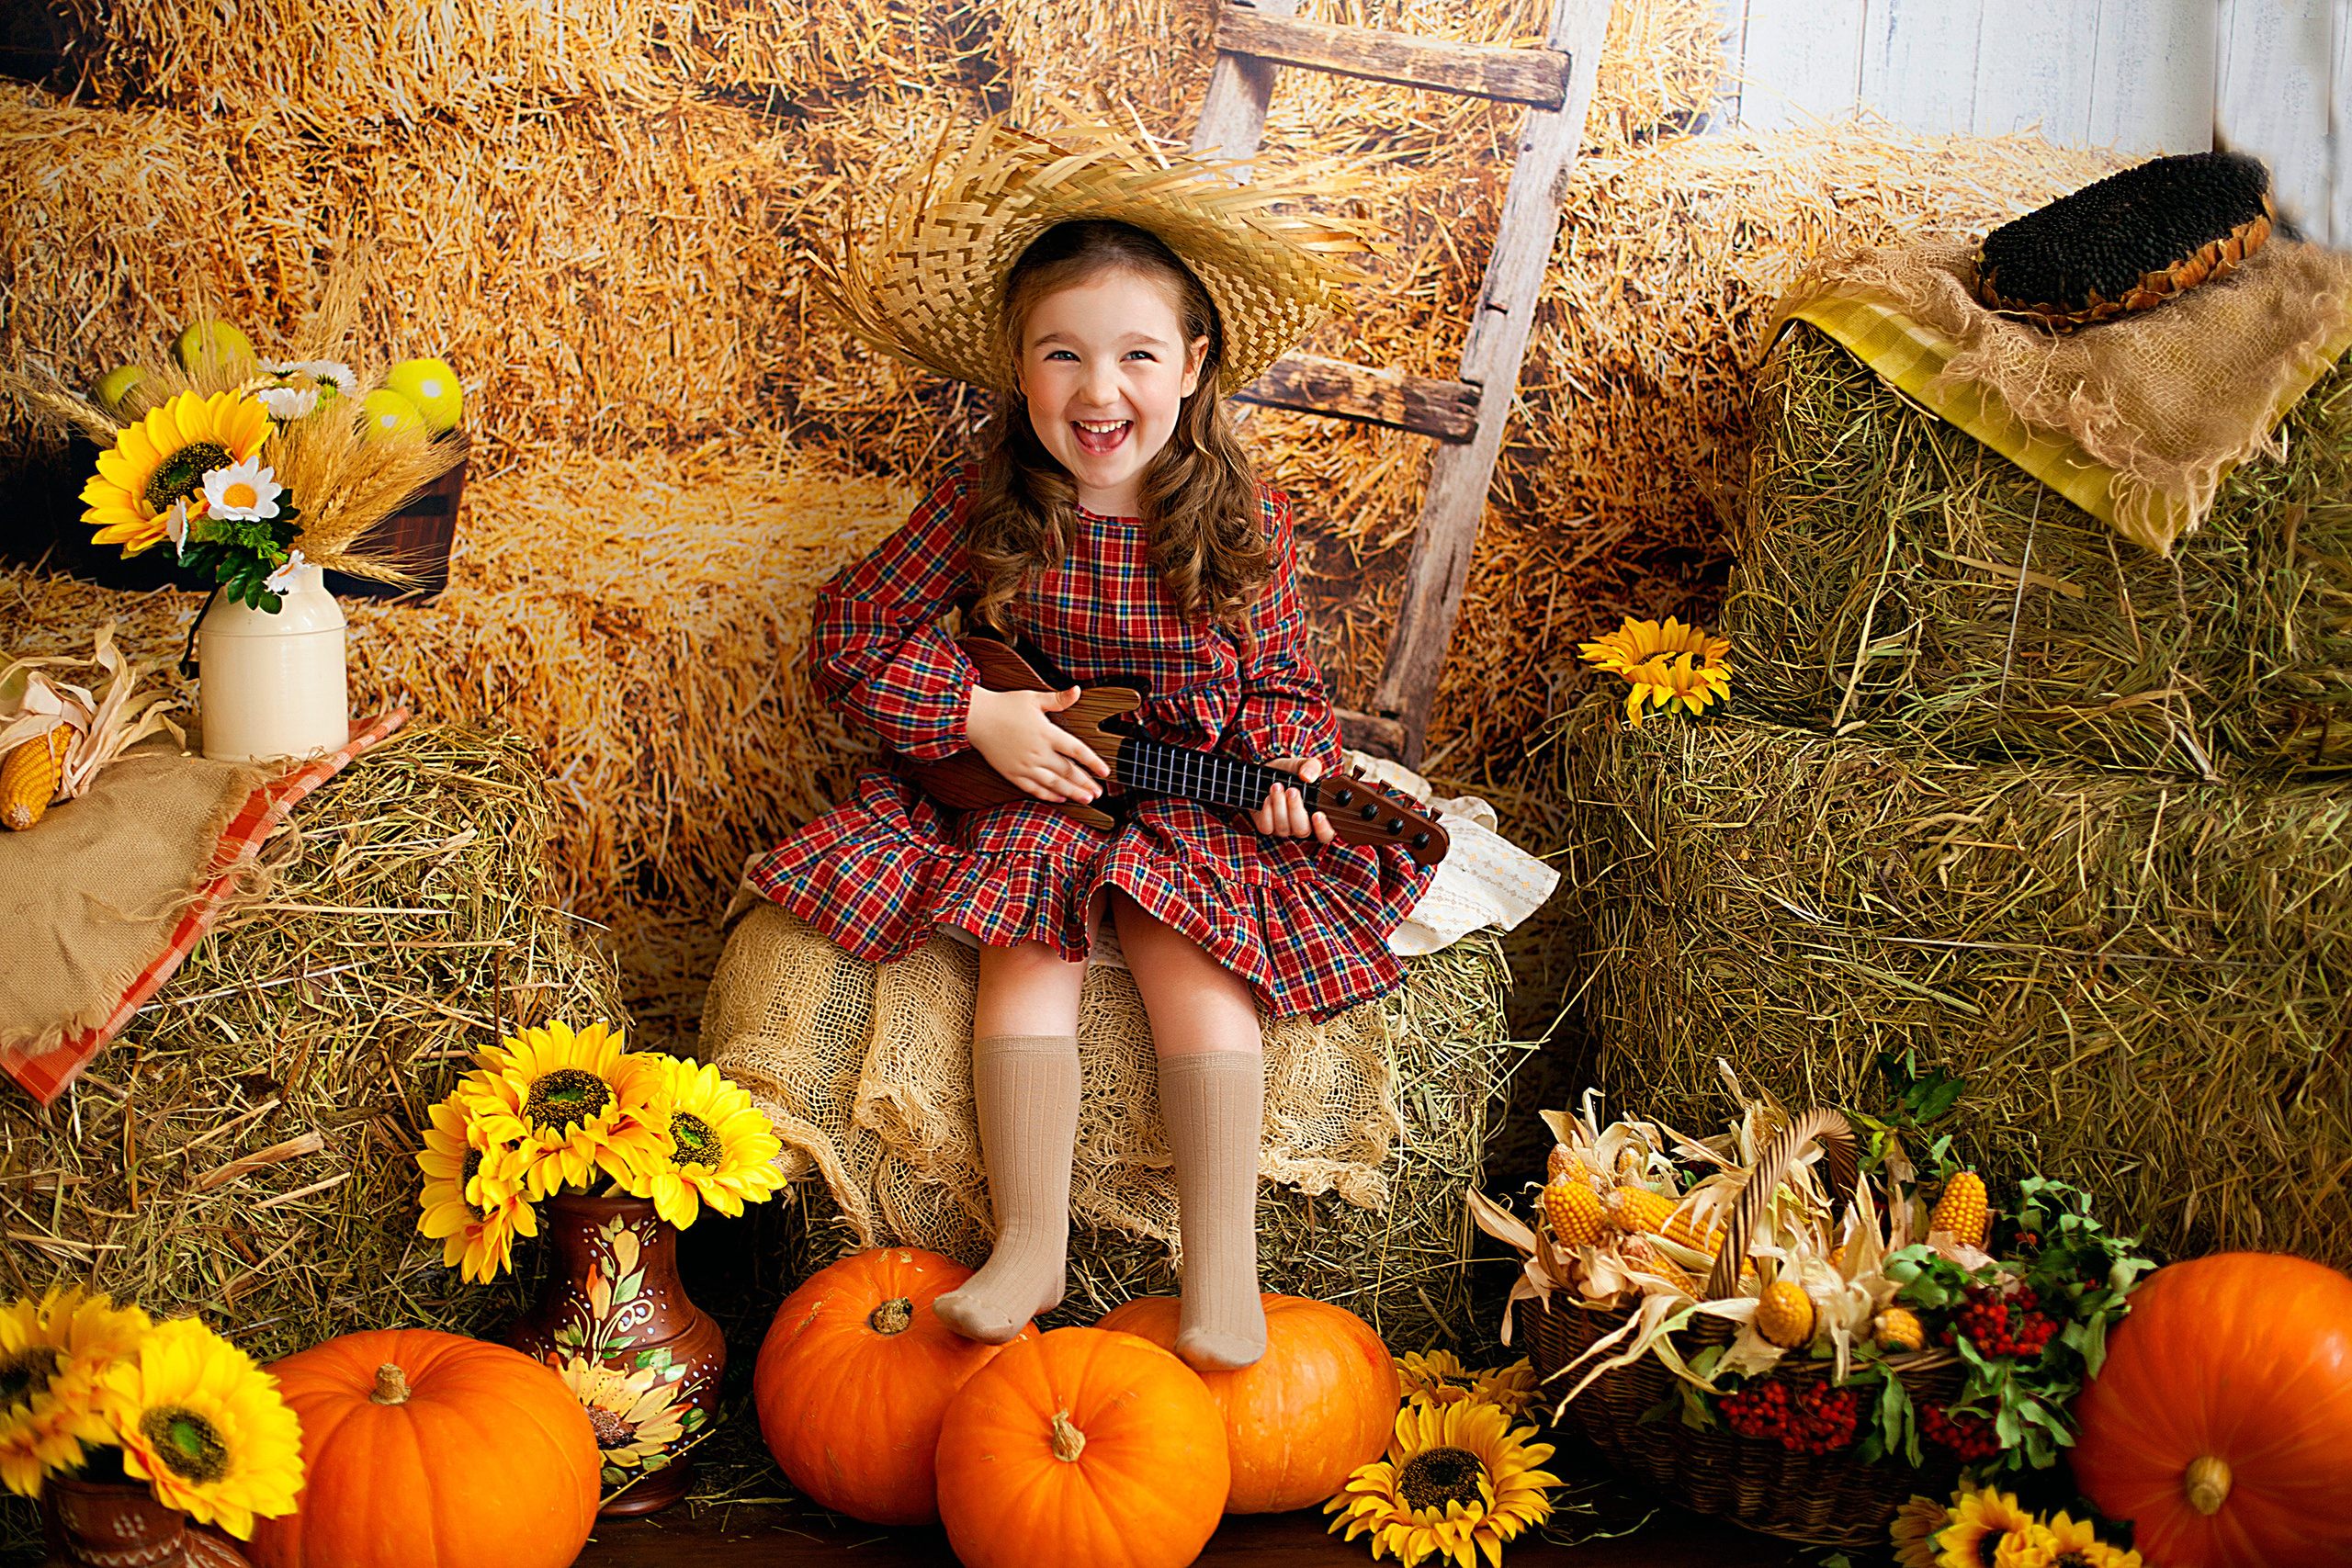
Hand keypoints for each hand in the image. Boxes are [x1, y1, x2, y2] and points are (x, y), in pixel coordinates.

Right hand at [966, 683, 1110, 803]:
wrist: (976, 718)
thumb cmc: (1005, 705)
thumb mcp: (1034, 698)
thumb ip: (1058, 699)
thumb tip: (1077, 690)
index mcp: (1047, 733)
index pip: (1077, 751)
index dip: (1093, 763)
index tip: (1105, 772)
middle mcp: (1039, 752)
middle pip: (1069, 771)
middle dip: (1086, 783)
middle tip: (1099, 792)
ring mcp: (1026, 765)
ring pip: (1054, 783)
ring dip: (1072, 792)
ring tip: (1086, 799)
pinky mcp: (1013, 774)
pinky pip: (1034, 788)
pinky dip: (1049, 794)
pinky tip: (1060, 797)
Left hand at [1250, 756, 1335, 842]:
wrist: (1268, 771)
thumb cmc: (1290, 771)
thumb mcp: (1304, 764)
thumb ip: (1312, 766)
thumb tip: (1308, 777)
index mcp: (1316, 814)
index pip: (1326, 834)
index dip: (1323, 829)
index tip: (1318, 815)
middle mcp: (1301, 825)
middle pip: (1302, 830)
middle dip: (1295, 809)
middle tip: (1292, 790)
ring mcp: (1283, 828)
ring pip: (1283, 827)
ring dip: (1279, 805)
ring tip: (1276, 786)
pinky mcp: (1266, 826)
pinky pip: (1267, 827)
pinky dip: (1267, 812)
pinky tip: (1268, 798)